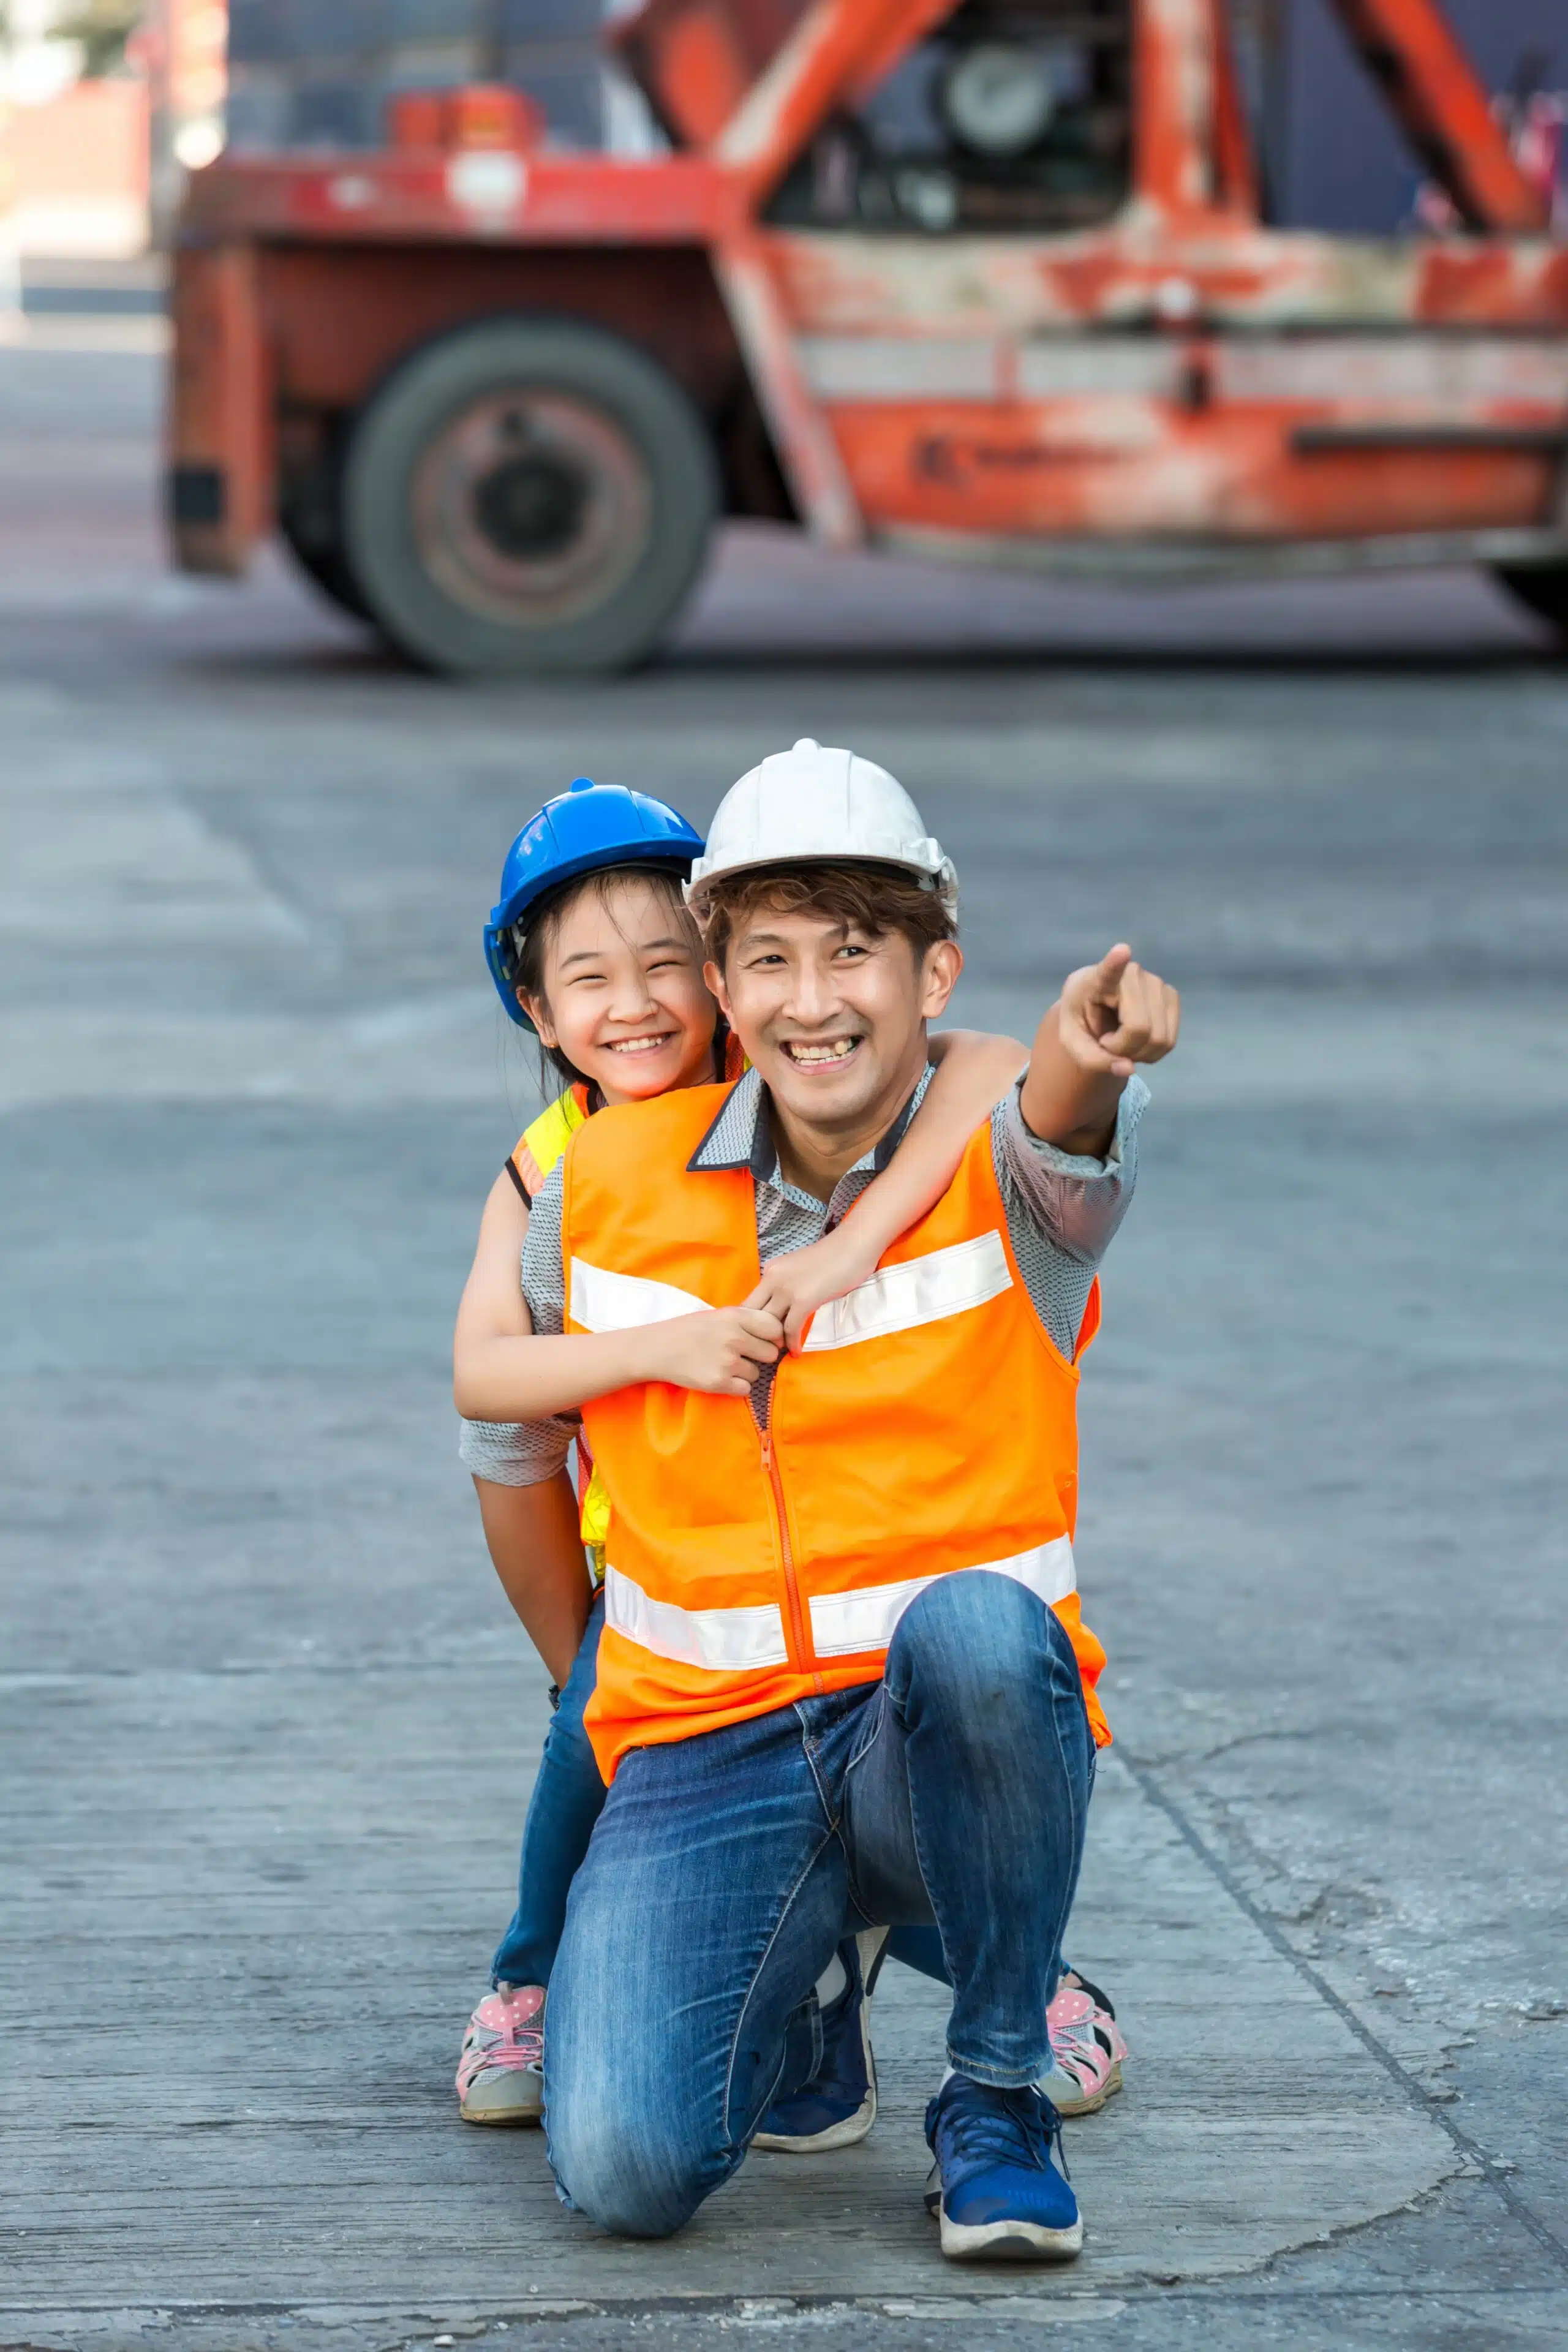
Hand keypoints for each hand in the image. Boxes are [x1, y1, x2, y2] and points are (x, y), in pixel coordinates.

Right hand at [644, 1305, 783, 1395]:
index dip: (773, 1337)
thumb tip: (777, 1332)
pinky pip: (745, 1389)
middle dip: (760, 1356)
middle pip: (771, 1353)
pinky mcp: (719, 1383)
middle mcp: (734, 1338)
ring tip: (724, 1365)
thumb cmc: (688, 1330)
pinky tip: (721, 1376)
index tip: (764, 1341)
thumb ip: (745, 1320)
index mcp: (735, 1317)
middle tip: (743, 1355)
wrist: (656, 1349)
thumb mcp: (718, 1315)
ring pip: (757, 1373)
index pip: (775, 1328)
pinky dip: (736, 1386)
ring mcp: (727, 1362)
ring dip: (746, 1372)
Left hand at [746, 1226, 878, 1354]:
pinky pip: (790, 1328)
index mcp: (770, 1270)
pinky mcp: (803, 1300)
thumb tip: (783, 1306)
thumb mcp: (799, 1268)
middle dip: (757, 1333)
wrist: (854, 1244)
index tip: (759, 1335)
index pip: (750, 1301)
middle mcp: (772, 1278)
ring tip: (781, 1352)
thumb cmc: (833, 1256)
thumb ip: (787, 1283)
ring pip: (768, 1323)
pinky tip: (796, 1351)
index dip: (751, 1321)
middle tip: (767, 1347)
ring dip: (774, 1341)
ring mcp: (786, 1289)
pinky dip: (792, 1343)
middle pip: (753, 1314)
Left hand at [1058, 944, 1179, 1079]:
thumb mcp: (1074, 1044)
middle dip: (1123, 1049)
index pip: (1109, 970)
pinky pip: (1169, 1041)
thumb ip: (1092, 1060)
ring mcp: (1156, 982)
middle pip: (1139, 1029)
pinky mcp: (1171, 995)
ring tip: (1121, 1041)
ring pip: (1159, 1038)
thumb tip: (1129, 1070)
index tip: (1122, 951)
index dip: (1116, 962)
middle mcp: (1132, 974)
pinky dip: (1153, 1052)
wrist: (1095, 1005)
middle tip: (1107, 1043)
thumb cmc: (1081, 1020)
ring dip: (1138, 1053)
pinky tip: (1137, 1041)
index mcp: (1097, 979)